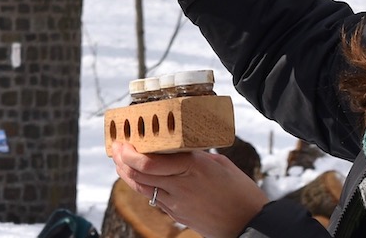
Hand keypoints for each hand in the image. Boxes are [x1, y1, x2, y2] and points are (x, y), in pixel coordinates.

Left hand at [111, 142, 268, 237]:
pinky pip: (153, 198)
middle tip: (116, 149)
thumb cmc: (239, 190)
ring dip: (127, 174)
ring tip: (122, 161)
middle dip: (121, 161)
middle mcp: (180, 186)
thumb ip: (193, 155)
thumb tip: (174, 148)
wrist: (248, 223)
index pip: (148, 163)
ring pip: (141, 188)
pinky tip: (140, 177)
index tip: (121, 142)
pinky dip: (142, 185)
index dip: (128, 154)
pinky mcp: (176, 215)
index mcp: (193, 167)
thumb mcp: (218, 163)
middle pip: (138, 175)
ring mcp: (176, 203)